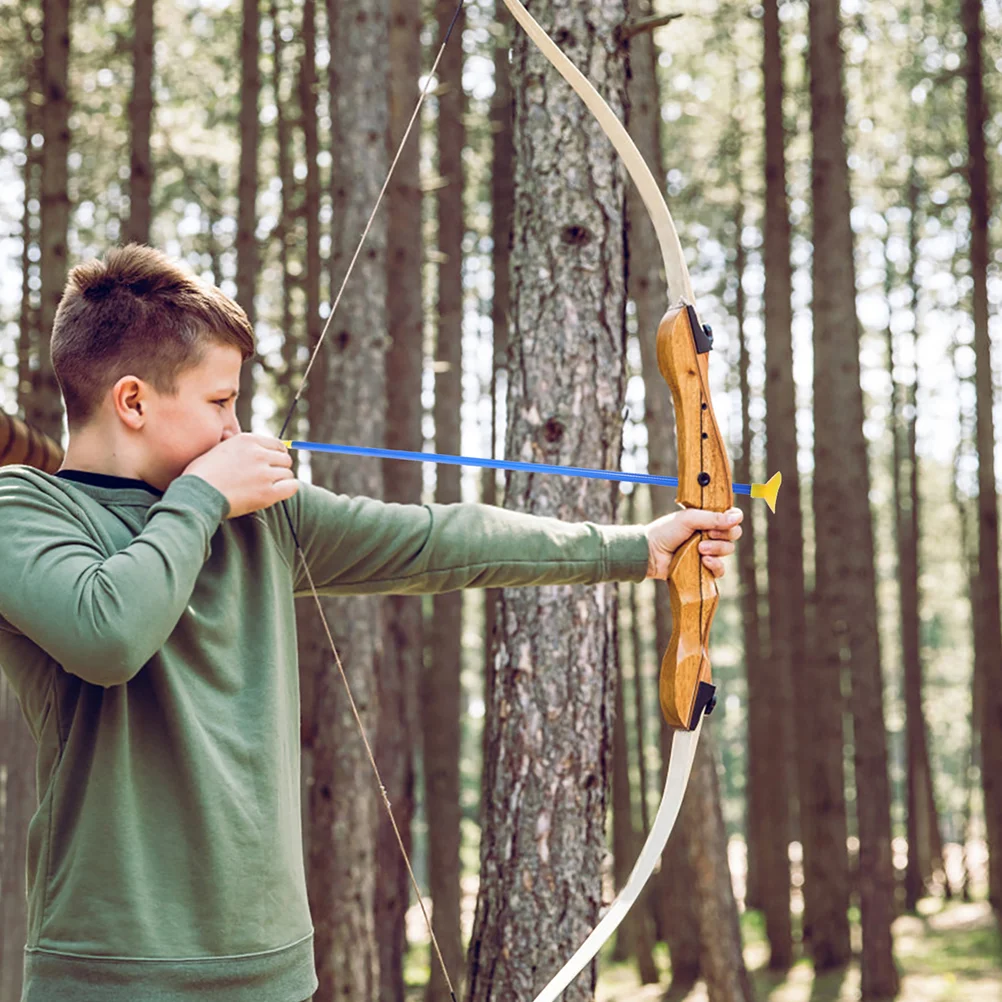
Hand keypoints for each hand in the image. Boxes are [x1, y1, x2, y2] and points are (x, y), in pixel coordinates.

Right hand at [182, 434, 297, 517]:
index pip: (277, 444)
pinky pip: (292, 487)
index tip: (271, 464)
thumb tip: (229, 435)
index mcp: (247, 440)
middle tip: (268, 478)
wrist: (196, 495)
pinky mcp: (267, 493)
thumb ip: (227, 441)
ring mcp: (264, 473)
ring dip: (281, 480)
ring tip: (267, 487)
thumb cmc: (200, 475)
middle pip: (285, 459)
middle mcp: (258, 454)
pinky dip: (287, 489)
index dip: (276, 455)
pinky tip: (277, 493)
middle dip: (278, 467)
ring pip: (288, 473)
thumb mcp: (213, 449)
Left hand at [645, 507, 742, 579]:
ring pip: (728, 550)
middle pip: (733, 534)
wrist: (651, 553)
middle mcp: (710, 534)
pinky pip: (720, 569)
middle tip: (707, 534)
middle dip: (723, 534)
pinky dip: (715, 565)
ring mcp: (708, 551)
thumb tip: (736, 519)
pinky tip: (704, 561)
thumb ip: (712, 517)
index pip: (731, 517)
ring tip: (700, 549)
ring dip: (716, 548)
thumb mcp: (688, 519)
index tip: (725, 521)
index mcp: (707, 519)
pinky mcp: (704, 568)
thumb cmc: (666, 532)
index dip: (732, 519)